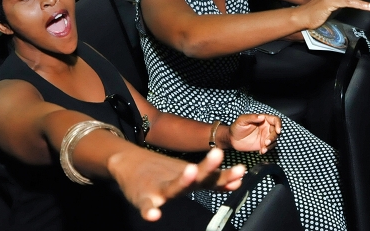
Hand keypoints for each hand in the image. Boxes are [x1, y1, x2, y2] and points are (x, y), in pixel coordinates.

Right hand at [109, 148, 245, 220]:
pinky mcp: (142, 198)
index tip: (241, 171)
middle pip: (194, 176)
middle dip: (207, 168)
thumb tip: (237, 183)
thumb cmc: (163, 172)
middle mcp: (176, 182)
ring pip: (173, 187)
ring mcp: (159, 189)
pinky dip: (149, 211)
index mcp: (188, 178)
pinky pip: (146, 206)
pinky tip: (154, 215)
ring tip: (192, 170)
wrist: (128, 163)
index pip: (211, 177)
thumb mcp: (189, 174)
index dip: (225, 175)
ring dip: (183, 179)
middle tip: (217, 154)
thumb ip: (212, 182)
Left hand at [229, 114, 281, 153]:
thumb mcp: (242, 120)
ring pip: (274, 140)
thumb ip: (252, 117)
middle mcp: (266, 127)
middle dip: (273, 137)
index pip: (275, 120)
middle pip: (276, 131)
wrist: (232, 139)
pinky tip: (261, 151)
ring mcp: (265, 136)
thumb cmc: (236, 127)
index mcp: (263, 119)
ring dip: (271, 145)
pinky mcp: (263, 144)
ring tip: (263, 149)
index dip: (279, 124)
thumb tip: (262, 117)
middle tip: (266, 142)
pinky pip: (269, 147)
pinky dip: (267, 150)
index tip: (278, 131)